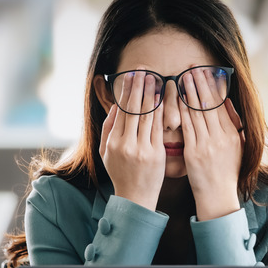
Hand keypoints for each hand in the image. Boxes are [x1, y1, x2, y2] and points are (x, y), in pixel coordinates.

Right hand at [99, 70, 164, 210]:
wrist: (135, 197)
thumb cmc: (120, 173)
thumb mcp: (105, 152)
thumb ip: (108, 128)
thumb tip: (115, 107)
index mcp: (112, 142)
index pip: (121, 111)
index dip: (127, 91)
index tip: (132, 75)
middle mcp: (125, 144)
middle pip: (133, 109)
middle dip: (139, 87)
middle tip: (143, 69)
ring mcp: (141, 149)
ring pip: (146, 116)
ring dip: (151, 94)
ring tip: (154, 78)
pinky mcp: (156, 154)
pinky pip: (158, 128)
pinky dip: (160, 112)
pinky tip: (162, 99)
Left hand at [179, 67, 244, 219]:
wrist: (219, 197)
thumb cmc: (226, 173)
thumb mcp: (237, 147)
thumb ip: (233, 124)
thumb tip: (228, 103)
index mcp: (232, 134)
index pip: (221, 104)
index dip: (213, 86)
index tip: (206, 71)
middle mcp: (221, 137)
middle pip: (209, 104)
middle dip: (200, 83)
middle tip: (193, 66)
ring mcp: (208, 144)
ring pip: (198, 112)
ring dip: (190, 92)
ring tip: (184, 76)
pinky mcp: (195, 152)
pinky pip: (187, 127)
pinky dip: (182, 111)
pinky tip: (176, 99)